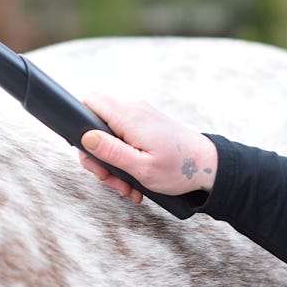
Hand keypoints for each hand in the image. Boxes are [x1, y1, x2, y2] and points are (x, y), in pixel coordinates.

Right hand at [78, 93, 217, 203]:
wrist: (209, 166)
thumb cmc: (178, 168)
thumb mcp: (142, 168)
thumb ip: (111, 151)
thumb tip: (85, 137)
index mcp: (128, 116)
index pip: (88, 101)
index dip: (78, 122)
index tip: (87, 151)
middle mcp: (132, 109)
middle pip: (94, 124)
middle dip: (97, 156)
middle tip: (109, 179)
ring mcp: (139, 115)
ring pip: (107, 134)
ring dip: (111, 163)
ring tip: (127, 186)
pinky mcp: (144, 124)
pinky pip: (122, 137)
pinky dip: (123, 158)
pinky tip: (134, 179)